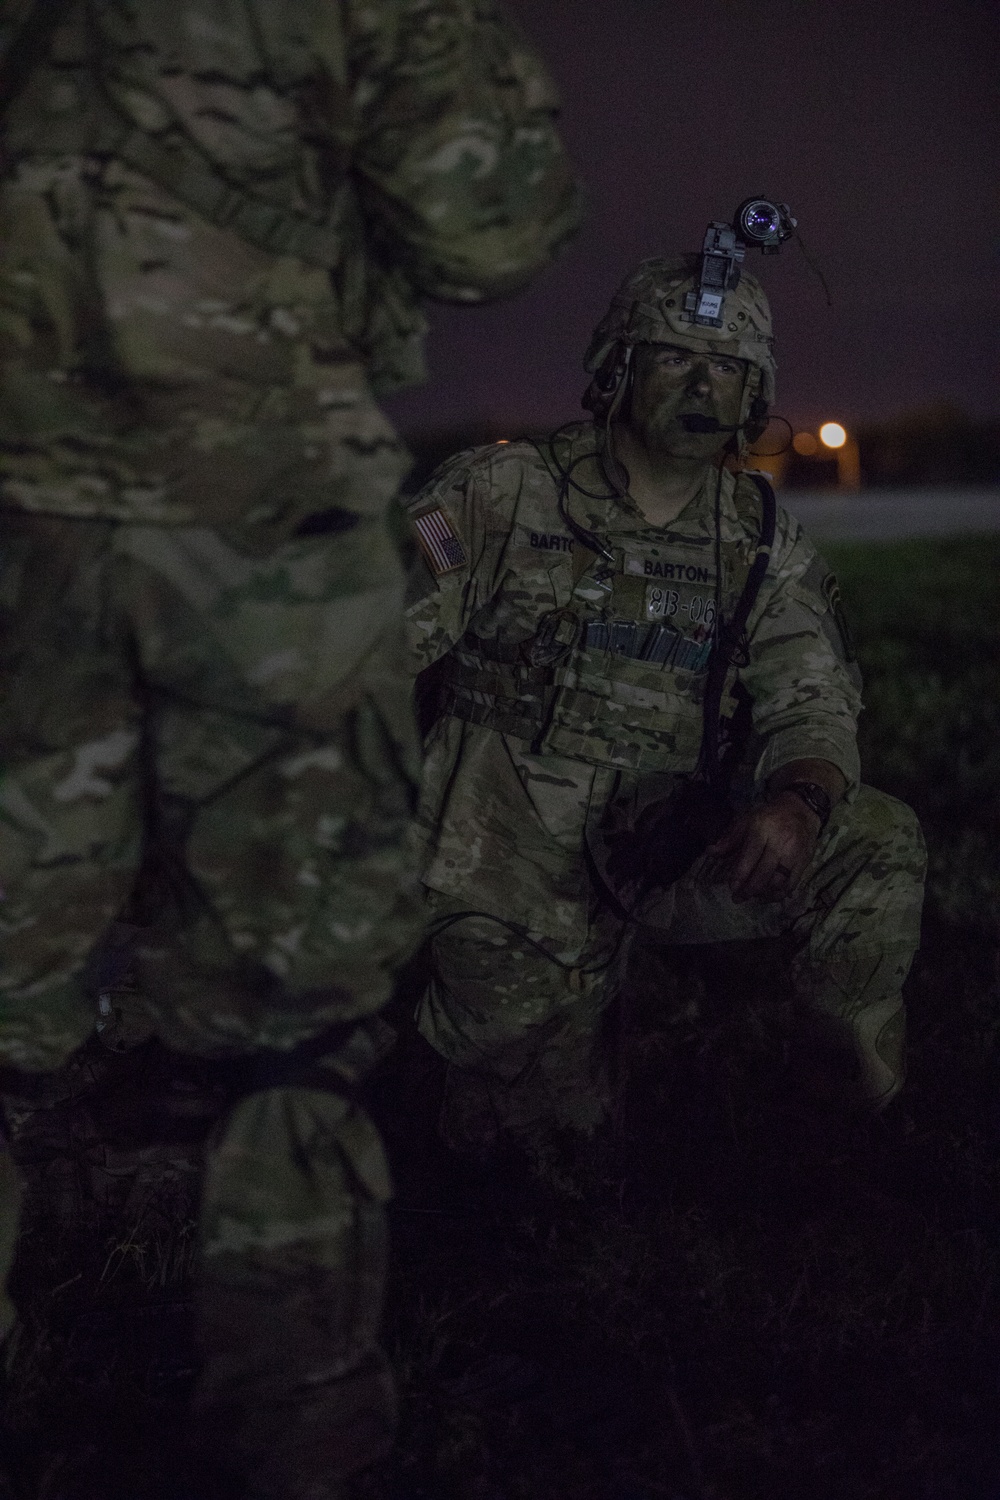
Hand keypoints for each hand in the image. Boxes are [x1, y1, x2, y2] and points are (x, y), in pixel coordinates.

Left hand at [701, 791, 821, 902]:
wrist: (801, 810)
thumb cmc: (769, 817)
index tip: (732, 887)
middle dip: (749, 889)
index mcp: (761, 830)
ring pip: (778, 881)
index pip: (749, 858)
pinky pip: (792, 883)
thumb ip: (730, 839)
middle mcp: (779, 842)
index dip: (740, 875)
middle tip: (738, 898)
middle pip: (764, 873)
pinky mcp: (804, 861)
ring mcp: (794, 853)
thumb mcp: (746, 821)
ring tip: (753, 897)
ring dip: (764, 894)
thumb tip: (711, 852)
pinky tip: (769, 896)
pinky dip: (779, 894)